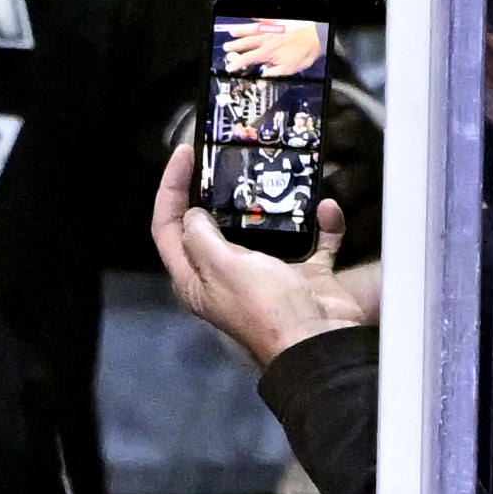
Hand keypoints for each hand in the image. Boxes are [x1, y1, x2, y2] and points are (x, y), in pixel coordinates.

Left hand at [149, 139, 379, 367]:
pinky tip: (325, 208)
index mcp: (196, 279)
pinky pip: (313, 240)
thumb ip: (201, 238)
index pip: (167, 228)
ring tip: (274, 168)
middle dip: (216, 189)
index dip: (170, 189)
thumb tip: (191, 215)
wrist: (321, 340)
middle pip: (211, 225)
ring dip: (273, 202)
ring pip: (263, 228)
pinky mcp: (304, 274)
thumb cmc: (267, 307)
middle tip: (225, 154)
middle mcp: (226, 275)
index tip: (185, 154)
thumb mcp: (224, 266)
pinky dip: (322, 224)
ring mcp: (267, 274)